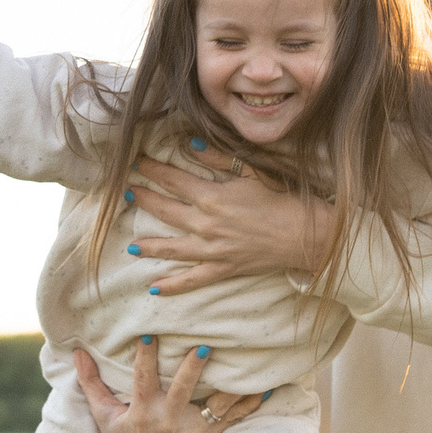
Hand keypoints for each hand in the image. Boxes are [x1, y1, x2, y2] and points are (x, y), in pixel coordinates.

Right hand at [72, 340, 263, 432]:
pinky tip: (267, 388)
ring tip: (247, 366)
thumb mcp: (104, 416)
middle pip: (182, 390)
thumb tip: (77, 352)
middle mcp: (168, 421)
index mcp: (143, 412)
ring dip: (230, 386)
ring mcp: (190, 431)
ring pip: (214, 405)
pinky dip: (249, 405)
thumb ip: (92, 383)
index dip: (145, 359)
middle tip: (205, 347)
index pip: (142, 381)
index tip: (149, 337)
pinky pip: (231, 420)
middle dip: (193, 369)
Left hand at [120, 147, 333, 294]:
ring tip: (131, 246)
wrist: (306, 234)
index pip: (172, 180)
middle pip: (165, 210)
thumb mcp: (252, 170)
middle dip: (143, 200)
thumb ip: (217, 157)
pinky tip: (154, 288)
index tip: (136, 163)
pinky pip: (193, 279)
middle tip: (125, 193)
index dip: (152, 170)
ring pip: (172, 248)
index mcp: (212, 197)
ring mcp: (213, 250)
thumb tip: (189, 143)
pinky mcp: (224, 268)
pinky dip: (173, 286)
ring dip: (149, 246)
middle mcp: (206, 224)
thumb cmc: (283, 198)